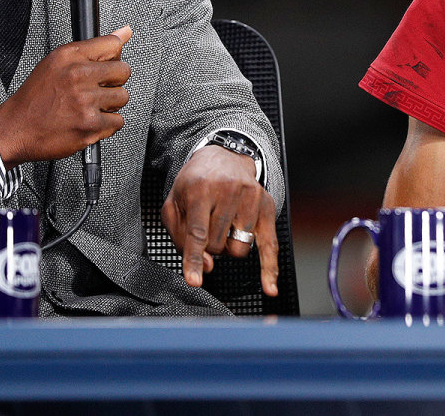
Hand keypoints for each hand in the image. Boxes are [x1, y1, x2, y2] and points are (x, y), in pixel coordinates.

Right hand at [0, 26, 132, 168]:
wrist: (15, 129)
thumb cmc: (35, 98)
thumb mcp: (57, 62)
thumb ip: (94, 47)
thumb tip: (125, 32)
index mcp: (69, 56)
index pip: (113, 45)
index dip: (113, 57)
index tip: (107, 65)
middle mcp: (77, 76)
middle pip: (123, 71)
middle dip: (113, 82)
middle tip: (96, 89)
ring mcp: (85, 101)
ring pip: (122, 97)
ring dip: (110, 104)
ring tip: (90, 106)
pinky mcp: (90, 125)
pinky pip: (118, 121)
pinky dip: (107, 124)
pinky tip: (89, 120)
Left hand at [161, 144, 278, 296]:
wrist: (223, 156)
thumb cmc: (195, 184)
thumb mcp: (175, 204)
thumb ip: (181, 237)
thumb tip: (206, 265)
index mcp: (200, 188)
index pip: (198, 232)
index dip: (194, 258)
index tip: (194, 280)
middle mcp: (228, 191)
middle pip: (218, 244)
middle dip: (209, 246)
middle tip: (206, 227)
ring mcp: (251, 197)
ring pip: (239, 248)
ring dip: (228, 246)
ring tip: (224, 225)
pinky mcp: (267, 205)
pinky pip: (269, 245)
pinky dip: (269, 268)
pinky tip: (270, 287)